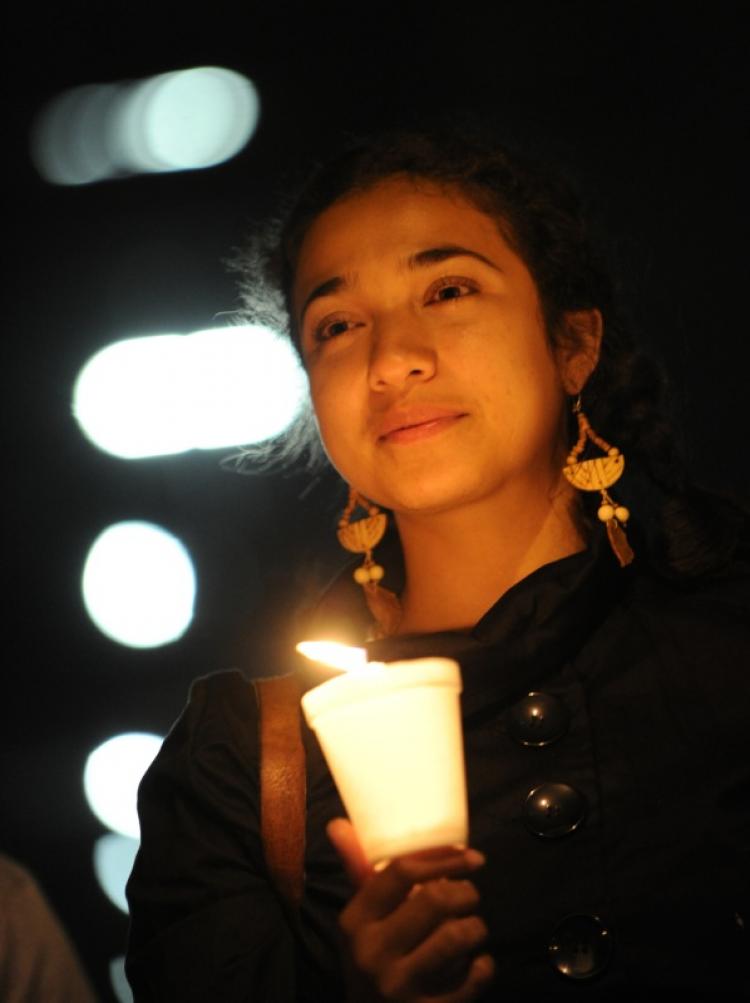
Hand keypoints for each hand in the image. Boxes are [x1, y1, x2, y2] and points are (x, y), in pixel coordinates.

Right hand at [327, 818, 494, 1001]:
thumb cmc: (370, 958)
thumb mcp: (359, 920)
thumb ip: (358, 871)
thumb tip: (338, 823)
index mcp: (355, 920)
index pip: (401, 871)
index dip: (442, 857)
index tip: (469, 857)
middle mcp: (373, 953)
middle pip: (435, 900)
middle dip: (464, 892)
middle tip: (470, 895)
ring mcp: (399, 987)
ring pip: (456, 937)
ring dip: (476, 927)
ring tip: (472, 927)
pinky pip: (473, 979)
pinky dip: (484, 966)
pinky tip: (476, 962)